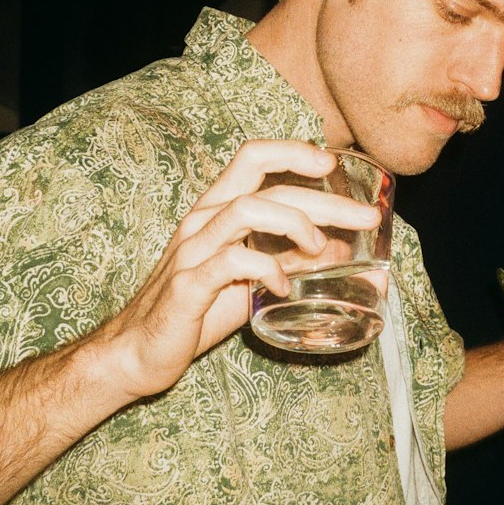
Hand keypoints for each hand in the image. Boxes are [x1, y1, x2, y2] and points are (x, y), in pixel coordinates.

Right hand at [98, 140, 380, 401]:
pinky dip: (267, 268)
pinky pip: (232, 261)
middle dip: (323, 199)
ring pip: (247, 210)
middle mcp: (203, 220)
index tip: (332, 164)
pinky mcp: (188, 285)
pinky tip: (283, 286)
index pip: (253, 157)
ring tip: (321, 248)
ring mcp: (192, 250)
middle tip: (366, 218)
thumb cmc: (196, 310)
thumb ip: (292, 261)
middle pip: (265, 185)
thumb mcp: (252, 281)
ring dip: (294, 223)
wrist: (138, 352)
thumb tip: (346, 251)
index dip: (293, 152)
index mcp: (217, 210)